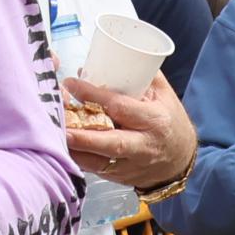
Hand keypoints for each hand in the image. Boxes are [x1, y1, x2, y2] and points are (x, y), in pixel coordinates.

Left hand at [65, 70, 196, 189]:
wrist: (180, 161)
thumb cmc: (170, 123)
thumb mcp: (164, 96)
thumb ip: (142, 77)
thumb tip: (112, 58)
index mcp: (154, 121)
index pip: (121, 107)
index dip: (95, 95)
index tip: (72, 83)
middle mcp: (143, 145)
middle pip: (110, 142)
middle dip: (83, 136)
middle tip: (60, 125)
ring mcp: (130, 165)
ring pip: (98, 161)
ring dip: (74, 150)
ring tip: (53, 137)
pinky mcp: (119, 177)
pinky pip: (94, 170)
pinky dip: (77, 159)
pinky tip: (61, 149)